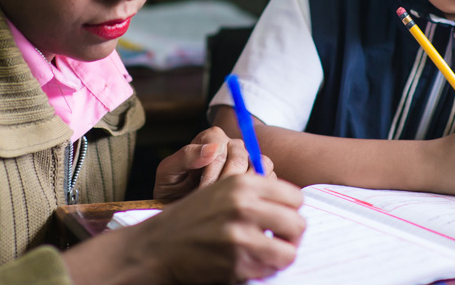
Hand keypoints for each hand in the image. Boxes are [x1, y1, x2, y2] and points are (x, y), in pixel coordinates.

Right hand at [132, 174, 305, 282]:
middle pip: (297, 224)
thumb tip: (293, 206)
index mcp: (242, 183)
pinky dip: (263, 270)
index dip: (291, 211)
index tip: (281, 219)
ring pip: (289, 252)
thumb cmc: (191, 219)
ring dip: (280, 256)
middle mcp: (243, 205)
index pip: (295, 197)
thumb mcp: (220, 190)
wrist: (156, 246)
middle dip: (291, 237)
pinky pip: (269, 271)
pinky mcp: (236, 263)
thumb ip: (256, 193)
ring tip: (266, 255)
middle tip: (279, 241)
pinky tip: (248, 264)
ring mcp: (240, 236)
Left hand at [153, 126, 273, 198]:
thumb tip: (212, 150)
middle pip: (240, 157)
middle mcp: (232, 144)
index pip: (220, 146)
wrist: (181, 208)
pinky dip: (260, 192)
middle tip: (214, 203)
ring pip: (260, 165)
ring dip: (244, 188)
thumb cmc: (173, 189)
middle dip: (226, 183)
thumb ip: (186, 157)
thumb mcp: (168, 174)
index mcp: (211, 138)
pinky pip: (270, 178)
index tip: (202, 192)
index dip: (212, 171)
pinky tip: (242, 206)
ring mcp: (249, 159)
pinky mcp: (261, 175)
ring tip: (228, 205)